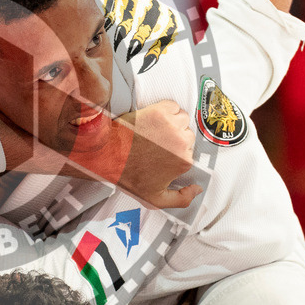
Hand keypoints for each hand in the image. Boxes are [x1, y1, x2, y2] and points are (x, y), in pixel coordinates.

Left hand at [68, 101, 201, 208]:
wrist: (106, 154)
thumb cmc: (127, 175)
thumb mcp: (155, 199)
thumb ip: (182, 199)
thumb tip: (198, 189)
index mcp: (184, 161)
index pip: (189, 151)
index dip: (175, 151)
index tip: (162, 152)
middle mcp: (181, 142)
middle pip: (187, 133)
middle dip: (175, 136)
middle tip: (157, 141)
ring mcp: (171, 125)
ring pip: (182, 118)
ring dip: (172, 121)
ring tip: (155, 129)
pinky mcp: (159, 111)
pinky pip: (172, 105)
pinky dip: (166, 109)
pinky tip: (154, 118)